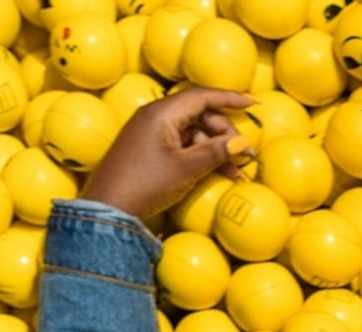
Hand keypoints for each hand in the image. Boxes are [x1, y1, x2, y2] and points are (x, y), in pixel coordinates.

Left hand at [80, 86, 251, 219]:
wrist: (108, 206)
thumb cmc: (145, 184)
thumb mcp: (186, 169)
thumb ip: (215, 152)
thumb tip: (242, 144)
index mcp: (162, 113)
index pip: (202, 96)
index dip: (230, 98)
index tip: (253, 105)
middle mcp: (155, 116)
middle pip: (200, 114)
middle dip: (224, 133)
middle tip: (244, 155)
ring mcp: (151, 131)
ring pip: (193, 131)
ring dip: (215, 148)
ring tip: (233, 172)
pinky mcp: (149, 147)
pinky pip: (181, 143)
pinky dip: (200, 155)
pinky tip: (215, 172)